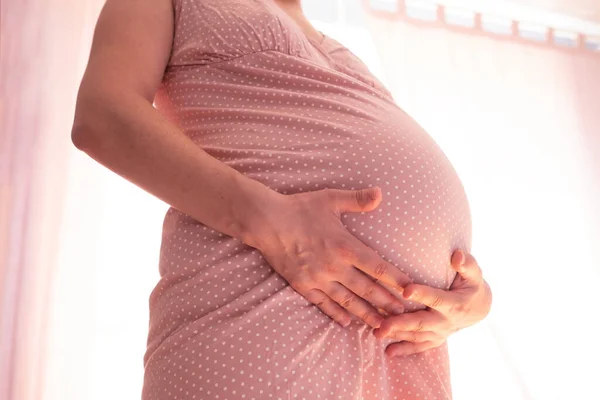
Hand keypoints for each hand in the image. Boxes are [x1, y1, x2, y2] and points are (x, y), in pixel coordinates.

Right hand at [250, 186, 412, 328]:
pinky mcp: (303, 285)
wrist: (266, 222)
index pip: (378, 267)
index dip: (396, 280)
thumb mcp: (330, 199)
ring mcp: (318, 278)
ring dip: (366, 314)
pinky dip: (336, 313)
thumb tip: (380, 193)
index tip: (411, 290)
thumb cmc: (300, 208)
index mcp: (345, 246)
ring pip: (347, 301)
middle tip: (403, 314)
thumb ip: (357, 199)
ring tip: (381, 325)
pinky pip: (323, 304)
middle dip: (387, 302)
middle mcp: (334, 267)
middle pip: (367, 289)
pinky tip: (346, 322)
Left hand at [372, 250, 491, 356]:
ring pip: (416, 336)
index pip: (436, 298)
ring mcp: (440, 332)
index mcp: (454, 304)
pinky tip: (388, 351)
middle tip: (382, 325)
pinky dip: (404, 350)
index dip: (421, 294)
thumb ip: (467, 264)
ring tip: (377, 333)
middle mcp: (446, 321)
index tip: (405, 290)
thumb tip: (457, 255)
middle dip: (401, 324)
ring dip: (397, 335)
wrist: (479, 308)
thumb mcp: (474, 273)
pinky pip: (419, 346)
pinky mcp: (435, 339)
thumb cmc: (472, 284)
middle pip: (421, 323)